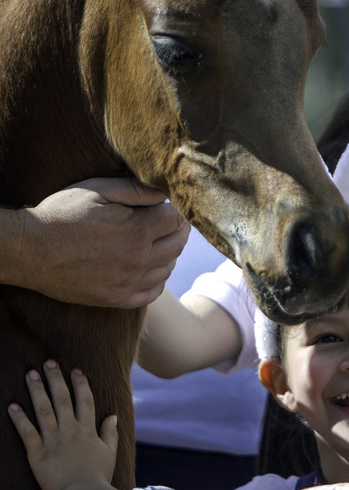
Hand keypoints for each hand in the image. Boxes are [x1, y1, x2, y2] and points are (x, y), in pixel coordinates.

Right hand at [3, 177, 190, 306]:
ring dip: (170, 253)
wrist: (29, 251)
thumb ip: (135, 190)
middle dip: (178, 230)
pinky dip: (158, 280)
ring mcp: (128, 283)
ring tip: (159, 241)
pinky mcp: (116, 299)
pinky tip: (150, 268)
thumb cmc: (61, 214)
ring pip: (168, 268)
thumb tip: (165, 192)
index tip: (167, 206)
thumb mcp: (97, 190)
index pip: (176, 220)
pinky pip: (152, 293)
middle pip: (177, 244)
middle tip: (170, 221)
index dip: (175, 210)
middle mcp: (138, 260)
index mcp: (136, 231)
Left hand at [8, 361, 116, 489]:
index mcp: (87, 430)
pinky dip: (19, 419)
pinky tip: (12, 406)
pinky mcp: (38, 454)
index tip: (75, 369)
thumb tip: (112, 415)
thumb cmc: (98, 476)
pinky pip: (27, 433)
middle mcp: (70, 430)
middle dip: (55, 379)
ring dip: (36, 391)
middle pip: (62, 399)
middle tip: (48, 362)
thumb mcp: (109, 453)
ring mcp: (53, 441)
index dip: (80, 383)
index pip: (84, 400)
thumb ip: (110, 433)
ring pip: (43, 410)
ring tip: (30, 374)